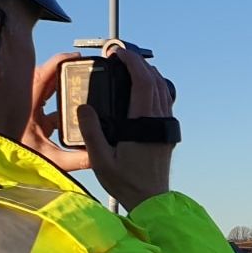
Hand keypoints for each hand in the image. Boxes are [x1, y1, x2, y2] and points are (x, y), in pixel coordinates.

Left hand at [22, 53, 88, 171]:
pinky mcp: (33, 120)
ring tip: (82, 83)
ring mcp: (29, 111)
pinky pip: (49, 104)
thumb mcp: (51, 160)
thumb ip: (77, 158)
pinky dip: (61, 102)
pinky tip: (74, 109)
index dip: (61, 63)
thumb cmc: (18, 162)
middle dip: (67, 72)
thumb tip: (98, 154)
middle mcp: (27, 105)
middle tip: (85, 68)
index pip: (45, 75)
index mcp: (29, 106)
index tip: (76, 58)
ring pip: (48, 90)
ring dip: (63, 85)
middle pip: (48, 78)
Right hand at [82, 44, 175, 207]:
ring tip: (128, 65)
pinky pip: (164, 99)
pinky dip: (154, 85)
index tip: (117, 52)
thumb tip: (84, 107)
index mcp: (144, 122)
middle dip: (137, 62)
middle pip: (153, 79)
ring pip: (161, 87)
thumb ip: (91, 133)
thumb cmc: (126, 183)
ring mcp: (166, 124)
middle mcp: (159, 119)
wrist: (151, 200)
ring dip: (146, 72)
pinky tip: (141, 87)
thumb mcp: (101, 160)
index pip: (143, 81)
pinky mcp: (167, 130)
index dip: (131, 62)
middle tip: (119, 54)